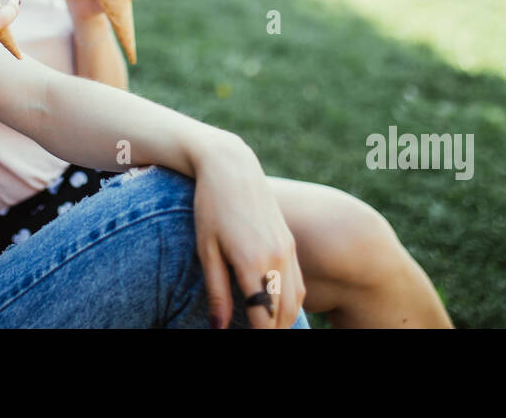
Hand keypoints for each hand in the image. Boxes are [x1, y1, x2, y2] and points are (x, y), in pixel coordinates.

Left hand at [191, 133, 306, 328]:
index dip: (256, 336)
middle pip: (283, 314)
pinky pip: (298, 283)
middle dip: (271, 330)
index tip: (245, 339)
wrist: (231, 166)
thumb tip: (219, 328)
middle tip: (254, 333)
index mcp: (253, 262)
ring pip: (295, 301)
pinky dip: (290, 301)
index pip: (263, 318)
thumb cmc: (211, 206)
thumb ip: (216, 293)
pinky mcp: (289, 242)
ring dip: (283, 320)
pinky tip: (275, 306)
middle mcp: (277, 258)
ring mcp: (287, 249)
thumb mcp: (207, 250)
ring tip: (264, 326)